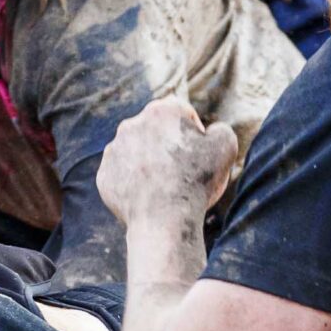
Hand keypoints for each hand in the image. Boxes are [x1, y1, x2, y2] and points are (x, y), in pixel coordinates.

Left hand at [97, 97, 239, 228]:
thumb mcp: (225, 147)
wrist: (163, 220)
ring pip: (136, 152)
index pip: (182, 114)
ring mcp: (114, 149)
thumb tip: (210, 131)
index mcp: (162, 110)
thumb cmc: (197, 181)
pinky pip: (122, 175)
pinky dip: (134, 184)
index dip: (196, 134)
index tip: (199, 155)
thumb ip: (220, 130)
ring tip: (164, 188)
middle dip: (169, 146)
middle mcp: (132, 123)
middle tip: (182, 173)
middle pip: (157, 132)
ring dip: (149, 164)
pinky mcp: (104, 174)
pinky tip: (148, 197)